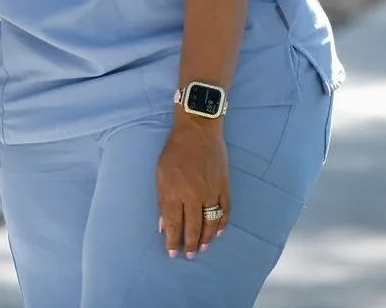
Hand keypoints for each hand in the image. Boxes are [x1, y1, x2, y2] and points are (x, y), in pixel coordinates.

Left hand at [156, 116, 229, 259]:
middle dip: (190, 244)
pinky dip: (222, 224)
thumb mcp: (160, 173)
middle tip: (189, 256)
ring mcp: (211, 192)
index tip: (172, 253)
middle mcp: (193, 196)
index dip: (173, 241)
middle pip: (193, 228)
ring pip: (210, 223)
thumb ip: (162, 200)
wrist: (198, 129)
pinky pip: (225, 211)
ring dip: (207, 239)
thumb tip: (163, 224)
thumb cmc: (175, 149)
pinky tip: (218, 232)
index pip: (174, 224)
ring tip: (203, 249)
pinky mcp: (224, 187)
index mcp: (174, 192)